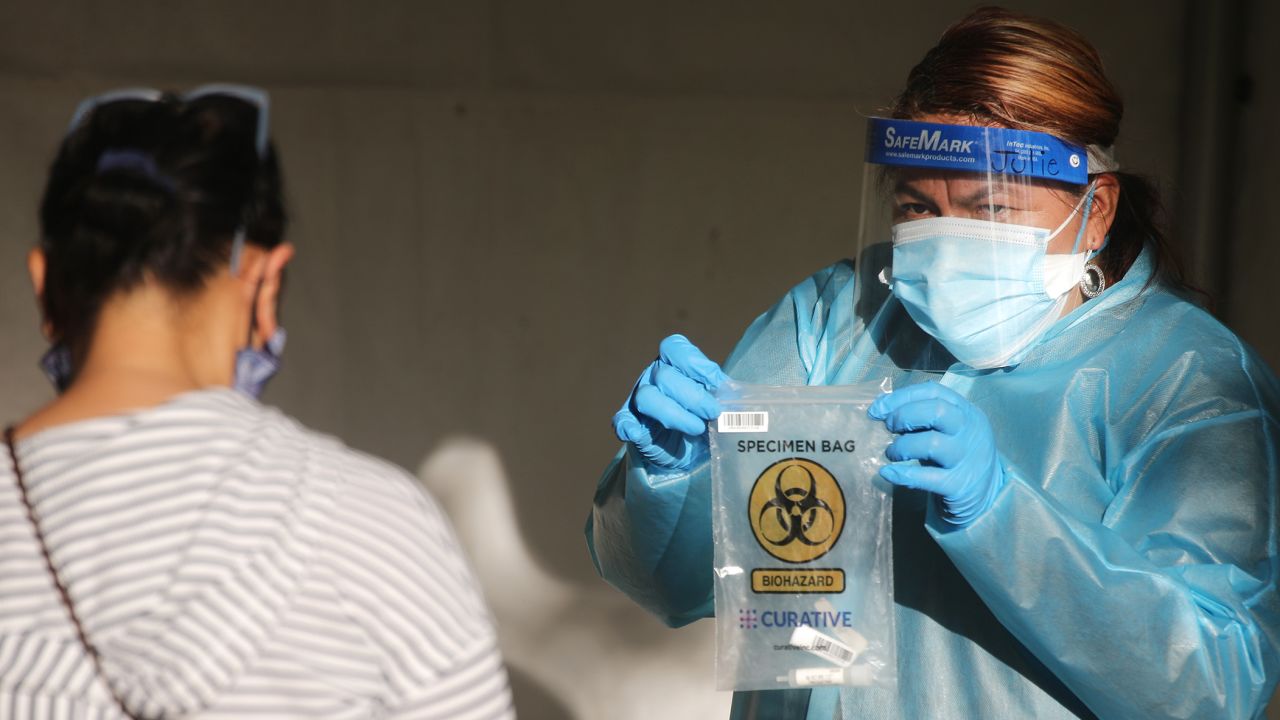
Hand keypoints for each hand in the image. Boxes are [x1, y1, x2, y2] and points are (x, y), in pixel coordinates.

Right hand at [613, 334, 728, 469]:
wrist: (687, 451)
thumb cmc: (705, 419)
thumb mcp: (717, 404)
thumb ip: (724, 397)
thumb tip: (738, 402)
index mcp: (673, 364)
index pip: (675, 348)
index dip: (695, 363)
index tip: (716, 383)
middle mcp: (653, 376)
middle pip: (664, 376)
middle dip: (693, 396)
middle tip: (713, 413)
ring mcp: (638, 399)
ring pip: (646, 397)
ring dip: (673, 414)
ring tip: (697, 429)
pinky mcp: (630, 424)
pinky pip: (622, 422)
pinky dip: (627, 426)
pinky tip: (637, 434)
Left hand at [867, 381, 1004, 525]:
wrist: (986, 493)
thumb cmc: (956, 453)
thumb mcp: (947, 429)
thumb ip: (922, 416)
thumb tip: (881, 406)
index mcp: (966, 410)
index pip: (933, 391)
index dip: (901, 397)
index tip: (877, 409)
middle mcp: (970, 430)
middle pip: (936, 411)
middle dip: (904, 416)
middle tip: (888, 428)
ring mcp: (966, 458)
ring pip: (931, 444)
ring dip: (902, 447)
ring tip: (891, 453)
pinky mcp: (958, 485)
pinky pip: (927, 477)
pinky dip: (902, 474)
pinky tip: (887, 473)